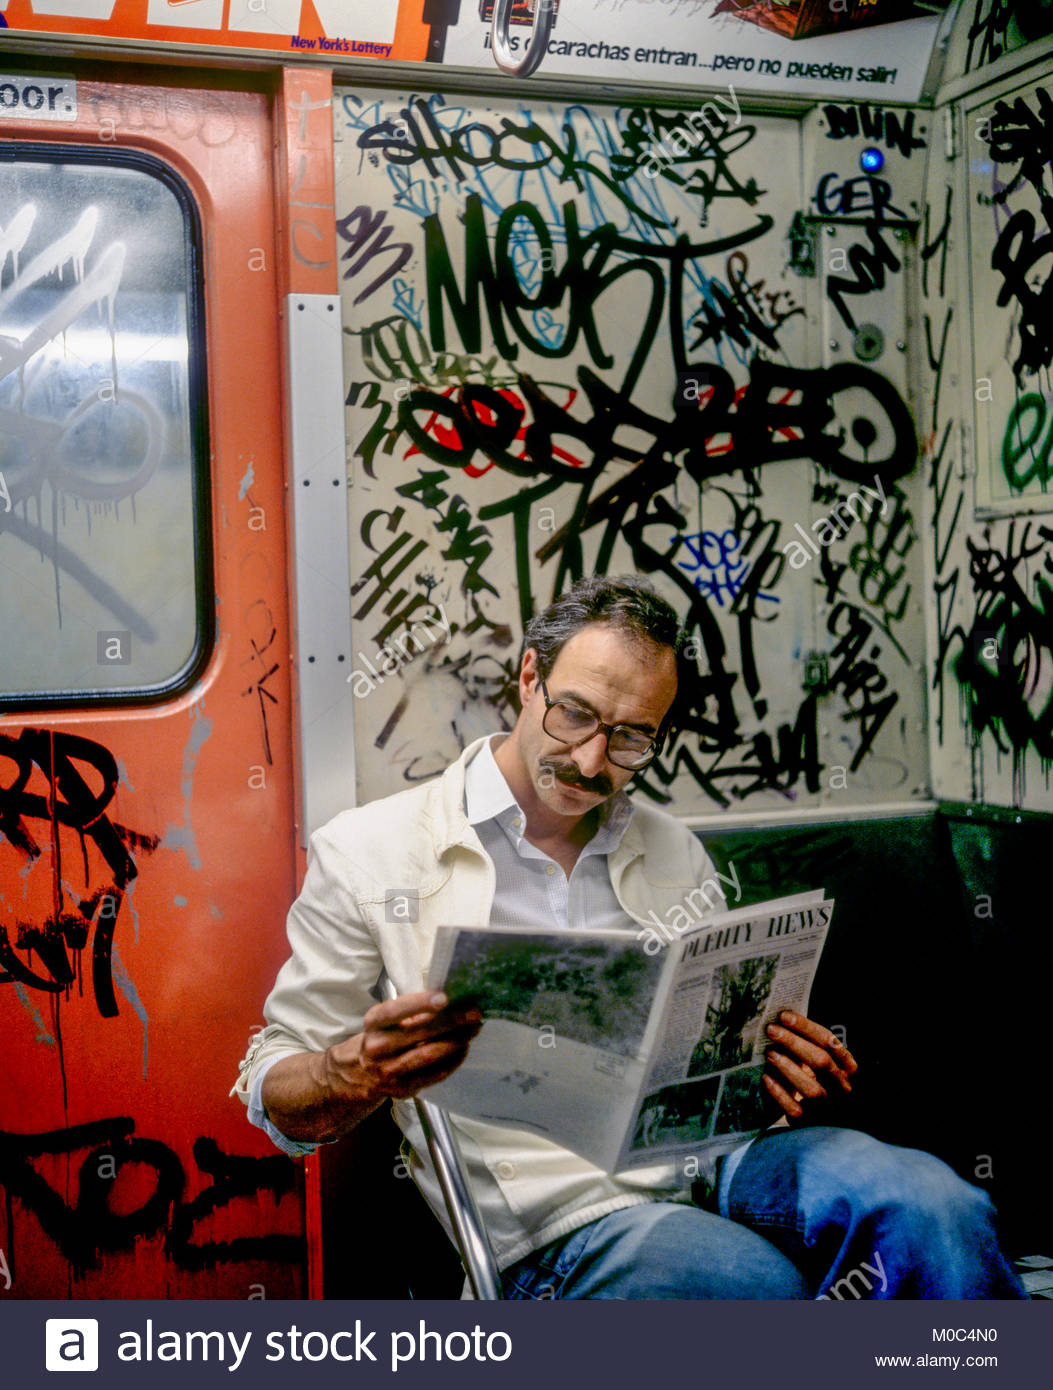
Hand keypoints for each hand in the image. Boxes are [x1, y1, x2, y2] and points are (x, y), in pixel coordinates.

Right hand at [332, 990, 482, 1102]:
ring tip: (473, 1030)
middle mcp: (377, 1047)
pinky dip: (453, 1060)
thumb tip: (452, 1001)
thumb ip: (413, 1012)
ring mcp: (389, 1071)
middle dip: (451, 1022)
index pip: (395, 1011)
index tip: (445, 997)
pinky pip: (434, 1074)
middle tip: (474, 1013)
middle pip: (418, 1033)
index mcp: (373, 1023)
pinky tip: (463, 1048)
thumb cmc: (382, 1037)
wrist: (359, 1074)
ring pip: (429, 1055)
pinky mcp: (402, 1089)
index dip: (420, 1003)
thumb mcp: (387, 1020)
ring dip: (456, 1041)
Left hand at [762, 1010, 857, 1123]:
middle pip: (821, 1061)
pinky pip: (796, 1109)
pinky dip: (780, 1093)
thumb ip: (809, 1045)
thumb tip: (782, 1019)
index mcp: (845, 1068)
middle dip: (794, 1042)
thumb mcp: (820, 1063)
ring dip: (789, 1068)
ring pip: (812, 1088)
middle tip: (771, 1030)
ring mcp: (827, 1106)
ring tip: (770, 1053)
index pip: (829, 1042)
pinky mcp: (810, 1122)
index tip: (784, 1015)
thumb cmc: (816, 1081)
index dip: (807, 1027)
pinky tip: (766, 1078)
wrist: (821, 1121)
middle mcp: (841, 1087)